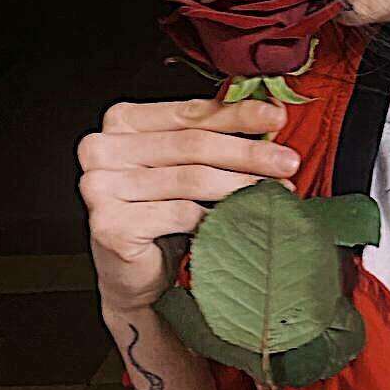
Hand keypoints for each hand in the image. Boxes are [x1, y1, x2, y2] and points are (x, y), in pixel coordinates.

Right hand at [77, 97, 299, 316]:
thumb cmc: (166, 216)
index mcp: (121, 122)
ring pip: (192, 179)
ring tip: (279, 191)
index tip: (278, 116)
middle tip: (289, 161)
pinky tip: (245, 219)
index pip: (190, 113)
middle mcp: (101, 149)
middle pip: (193, 145)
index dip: (238, 114)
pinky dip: (218, 217)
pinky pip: (181, 214)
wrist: (137, 277)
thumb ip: (216, 137)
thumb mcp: (190, 166)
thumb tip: (273, 115)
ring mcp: (100, 187)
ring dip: (243, 185)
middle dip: (249, 153)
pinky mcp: (110, 224)